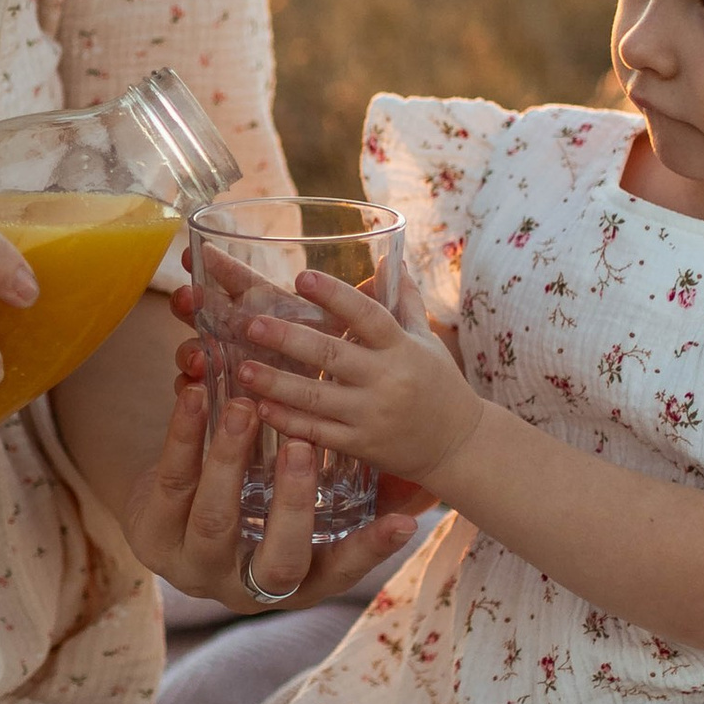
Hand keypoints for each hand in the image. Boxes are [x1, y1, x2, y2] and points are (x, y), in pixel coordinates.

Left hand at [116, 372, 422, 611]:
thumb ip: (355, 494)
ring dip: (230, 460)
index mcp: (294, 582)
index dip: (371, 551)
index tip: (404, 522)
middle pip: (276, 559)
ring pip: (214, 518)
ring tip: (247, 407)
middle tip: (307, 447)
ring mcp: (194, 567)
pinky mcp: (151, 534)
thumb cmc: (255, 503)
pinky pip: (170, 482)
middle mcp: (246, 585)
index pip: (340, 572)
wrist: (166, 510)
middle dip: (293, 504)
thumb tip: (424, 484)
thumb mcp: (302, 505)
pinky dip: (184, 435)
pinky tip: (196, 393)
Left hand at [234, 264, 483, 492]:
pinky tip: (260, 408)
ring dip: (277, 383)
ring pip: (318, 398)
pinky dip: (289, 422)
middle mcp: (387, 380)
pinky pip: (319, 433)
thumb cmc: (439, 384)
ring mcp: (372, 415)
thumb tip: (390, 257)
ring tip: (243, 369)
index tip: (303, 277)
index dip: (336, 296)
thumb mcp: (426, 340)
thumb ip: (404, 301)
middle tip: (252, 324)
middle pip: (333, 355)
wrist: (459, 445)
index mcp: (402, 348)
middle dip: (289, 339)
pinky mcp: (361, 445)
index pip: (368, 315)